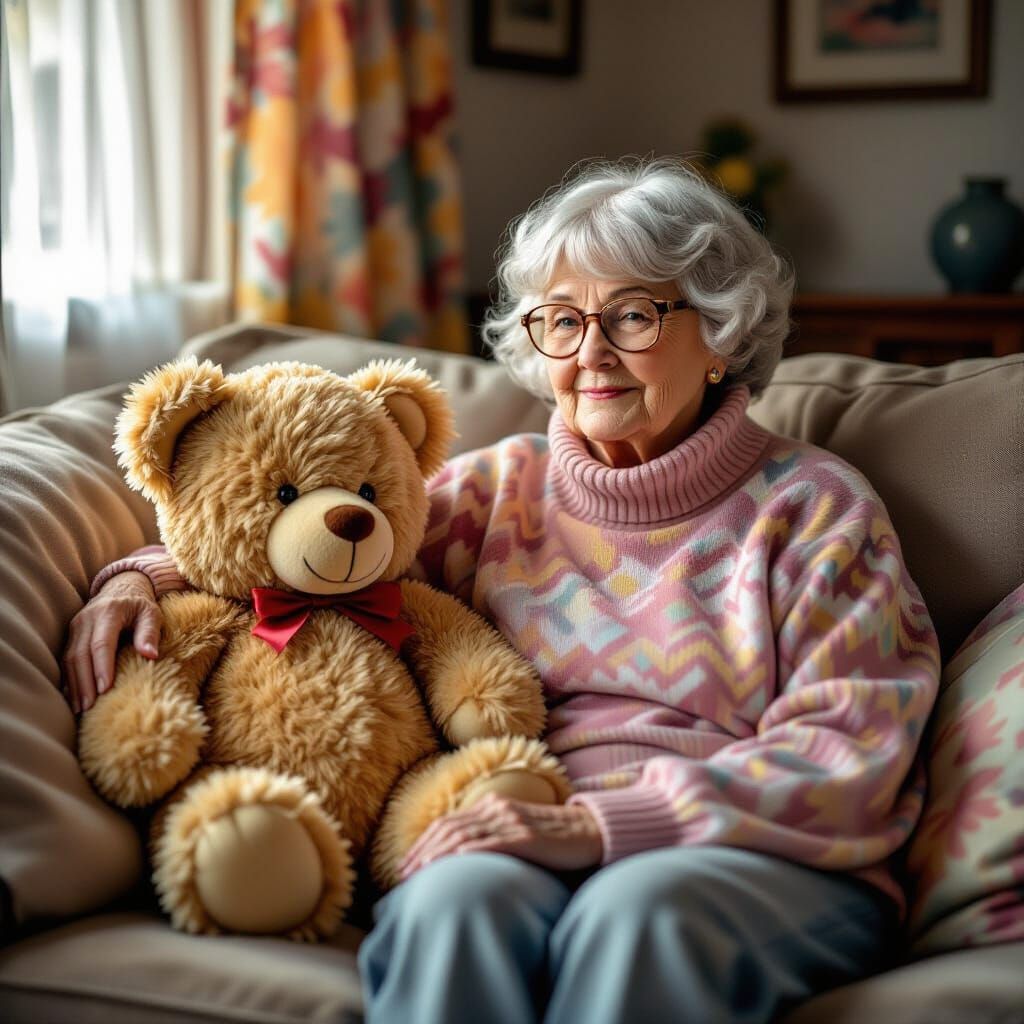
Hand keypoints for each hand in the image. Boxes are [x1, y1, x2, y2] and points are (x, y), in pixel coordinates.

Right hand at [63, 571, 161, 712]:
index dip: (102, 667)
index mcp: (109, 612)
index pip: (102, 643)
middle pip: (81, 654)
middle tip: (90, 706)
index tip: (105, 689)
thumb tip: (150, 655)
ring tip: (80, 708)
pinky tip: (73, 697)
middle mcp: (87, 619)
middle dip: (85, 682)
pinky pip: (66, 659)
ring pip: (70, 659)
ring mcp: (76, 627)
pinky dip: (69, 679)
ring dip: (74, 684)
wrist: (121, 588)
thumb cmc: (140, 605)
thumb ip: (150, 632)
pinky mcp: (71, 635)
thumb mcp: (151, 613)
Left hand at [397, 794, 602, 880]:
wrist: (590, 830)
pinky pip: (493, 843)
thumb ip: (491, 833)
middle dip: (422, 850)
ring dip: (437, 854)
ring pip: (465, 835)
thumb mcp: (516, 828)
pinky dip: (470, 852)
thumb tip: (461, 854)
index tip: (406, 863)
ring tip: (419, 873)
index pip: (449, 822)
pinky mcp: (527, 837)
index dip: (424, 842)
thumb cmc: (551, 836)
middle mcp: (498, 808)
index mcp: (493, 803)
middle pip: (450, 828)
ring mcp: (512, 821)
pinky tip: (454, 864)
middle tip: (402, 873)